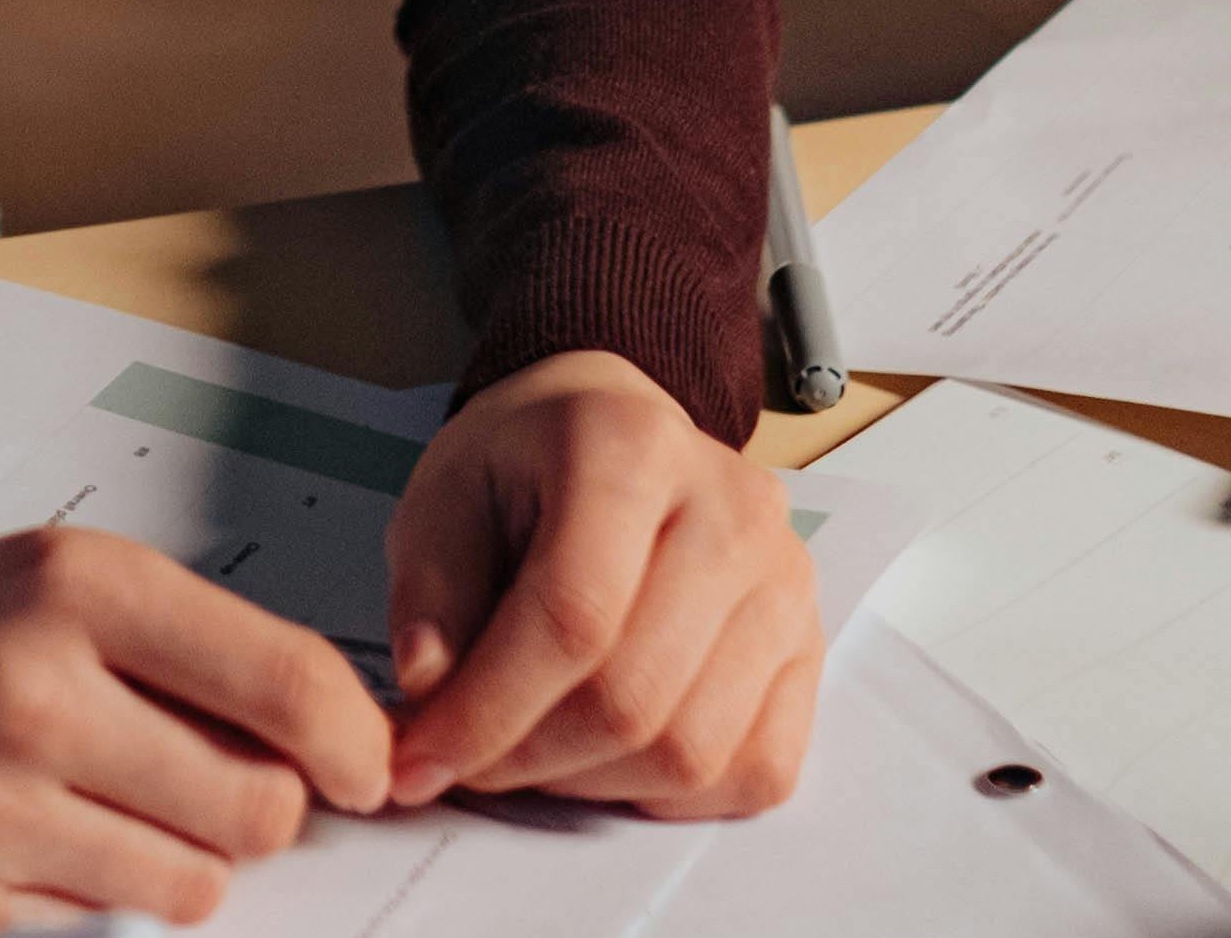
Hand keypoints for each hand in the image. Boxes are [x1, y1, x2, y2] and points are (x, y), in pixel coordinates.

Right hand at [0, 529, 395, 928]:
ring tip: (99, 812)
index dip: (352, 738)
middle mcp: (32, 686)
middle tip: (202, 786)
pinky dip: (92, 907)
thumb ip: (184, 648)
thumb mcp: (49, 583)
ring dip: (173, 865)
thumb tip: (323, 737)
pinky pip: (104, 933)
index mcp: (73, 586)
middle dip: (253, 809)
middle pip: (255, 804)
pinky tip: (36, 849)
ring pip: (192, 885)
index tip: (365, 765)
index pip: (283, 675)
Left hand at [382, 349, 819, 814]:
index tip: (420, 762)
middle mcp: (732, 508)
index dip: (487, 710)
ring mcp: (785, 581)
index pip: (571, 613)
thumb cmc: (524, 470)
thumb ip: (431, 596)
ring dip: (590, 782)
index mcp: (630, 447)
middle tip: (465, 765)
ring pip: (691, 750)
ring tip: (533, 751)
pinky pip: (756, 770)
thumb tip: (432, 693)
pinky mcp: (810, 645)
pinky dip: (671, 795)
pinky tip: (610, 756)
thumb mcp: (443, 500)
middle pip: (632, 695)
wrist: (611, 435)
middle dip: (528, 759)